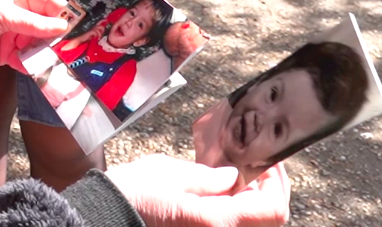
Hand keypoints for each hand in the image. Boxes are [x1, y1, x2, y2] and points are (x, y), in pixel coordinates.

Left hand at [0, 0, 69, 70]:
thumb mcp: (2, 14)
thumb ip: (32, 22)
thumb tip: (62, 27)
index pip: (49, 1)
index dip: (63, 12)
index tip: (79, 26)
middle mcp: (21, 12)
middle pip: (48, 24)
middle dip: (57, 36)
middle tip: (71, 48)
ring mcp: (17, 33)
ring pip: (41, 43)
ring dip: (46, 52)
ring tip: (53, 61)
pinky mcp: (10, 53)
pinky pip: (28, 59)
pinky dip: (31, 64)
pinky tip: (31, 67)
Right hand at [107, 155, 289, 226]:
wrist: (105, 217)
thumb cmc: (131, 194)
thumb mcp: (171, 172)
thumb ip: (209, 177)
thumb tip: (233, 177)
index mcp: (216, 221)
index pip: (272, 210)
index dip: (276, 183)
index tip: (267, 161)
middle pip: (266, 221)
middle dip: (265, 191)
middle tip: (253, 166)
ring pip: (249, 225)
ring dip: (250, 202)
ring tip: (234, 178)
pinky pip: (228, 225)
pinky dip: (232, 210)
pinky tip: (218, 194)